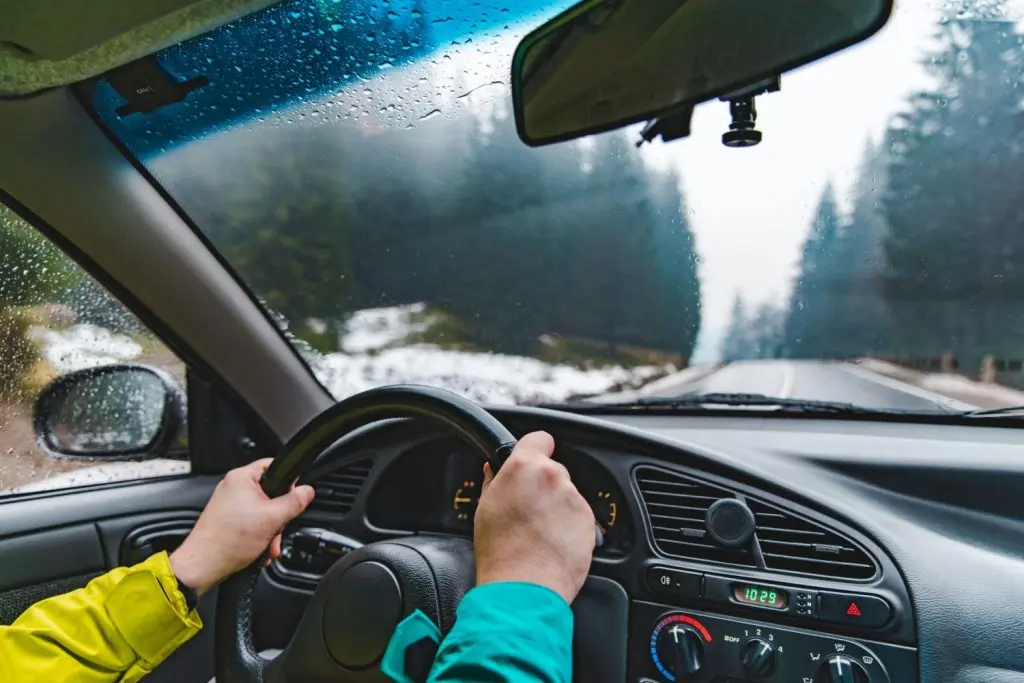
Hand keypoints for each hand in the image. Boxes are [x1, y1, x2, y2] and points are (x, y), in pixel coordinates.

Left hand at [169, 458, 314, 595]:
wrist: (203, 565)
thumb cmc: (227, 541)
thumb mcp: (273, 519)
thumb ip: (294, 502)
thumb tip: (307, 491)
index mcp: (241, 478)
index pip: (273, 466)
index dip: (289, 481)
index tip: (295, 496)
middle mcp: (232, 487)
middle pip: (270, 492)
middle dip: (279, 516)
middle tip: (278, 529)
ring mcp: (228, 504)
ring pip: (262, 510)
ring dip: (270, 530)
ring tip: (268, 546)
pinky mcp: (226, 519)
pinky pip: (251, 521)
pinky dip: (259, 535)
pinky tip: (260, 549)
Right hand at [473, 431, 594, 603]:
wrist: (523, 587)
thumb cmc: (500, 552)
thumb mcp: (484, 508)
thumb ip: (494, 481)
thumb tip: (495, 469)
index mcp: (524, 467)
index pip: (540, 438)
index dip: (536, 448)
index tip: (534, 457)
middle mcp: (553, 477)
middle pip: (554, 470)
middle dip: (544, 485)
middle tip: (529, 509)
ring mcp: (574, 499)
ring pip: (567, 494)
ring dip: (558, 507)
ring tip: (539, 532)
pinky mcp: (589, 520)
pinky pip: (579, 516)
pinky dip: (569, 526)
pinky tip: (552, 542)